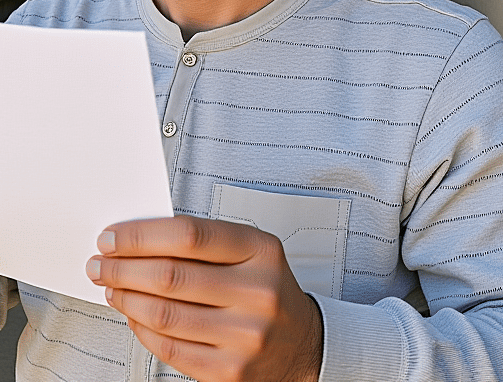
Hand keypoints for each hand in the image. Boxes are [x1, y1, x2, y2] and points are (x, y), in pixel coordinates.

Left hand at [86, 216, 321, 381]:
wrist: (301, 342)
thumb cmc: (267, 288)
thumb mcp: (251, 251)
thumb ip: (205, 242)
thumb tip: (140, 240)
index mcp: (262, 251)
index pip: (191, 235)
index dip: (143, 235)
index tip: (113, 237)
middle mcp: (257, 292)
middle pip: (171, 275)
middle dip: (123, 267)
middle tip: (101, 263)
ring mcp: (244, 335)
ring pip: (164, 314)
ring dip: (126, 298)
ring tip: (112, 286)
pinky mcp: (228, 371)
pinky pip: (169, 348)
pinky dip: (140, 330)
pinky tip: (132, 315)